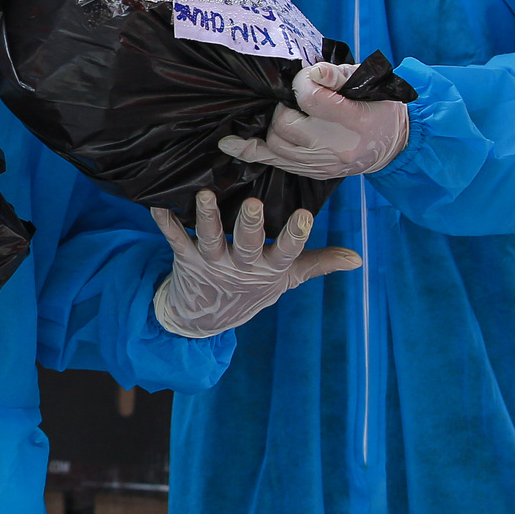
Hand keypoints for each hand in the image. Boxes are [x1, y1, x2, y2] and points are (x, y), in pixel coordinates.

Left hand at [149, 191, 361, 337]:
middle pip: (246, 244)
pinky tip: (157, 205)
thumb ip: (319, 264)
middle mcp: (239, 265)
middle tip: (252, 204)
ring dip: (207, 217)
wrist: (205, 317)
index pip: (286, 252)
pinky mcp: (185, 258)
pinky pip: (174, 238)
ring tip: (206, 196)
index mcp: (267, 268)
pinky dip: (165, 222)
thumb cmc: (252, 287)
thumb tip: (357, 258)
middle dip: (249, 225)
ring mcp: (211, 262)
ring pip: (209, 238)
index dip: (295, 236)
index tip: (305, 217)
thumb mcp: (286, 278)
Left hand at [217, 61, 409, 179]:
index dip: (302, 83)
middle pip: (285, 124)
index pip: (311, 97)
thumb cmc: (378, 105)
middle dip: (284, 107)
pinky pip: (273, 162)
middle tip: (295, 101)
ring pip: (274, 144)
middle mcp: (335, 147)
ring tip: (278, 115)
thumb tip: (309, 73)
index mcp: (353, 120)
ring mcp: (322, 164)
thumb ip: (336, 74)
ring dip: (271, 126)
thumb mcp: (367, 82)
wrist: (393, 143)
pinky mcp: (312, 173)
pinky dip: (250, 150)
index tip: (307, 80)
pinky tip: (229, 143)